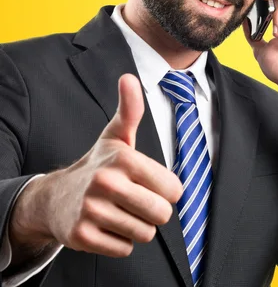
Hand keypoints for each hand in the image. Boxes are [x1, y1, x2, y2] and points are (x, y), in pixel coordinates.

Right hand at [9, 74, 182, 262]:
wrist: (56, 197)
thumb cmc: (99, 164)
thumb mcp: (116, 135)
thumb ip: (130, 109)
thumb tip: (128, 77)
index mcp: (123, 159)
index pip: (173, 189)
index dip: (168, 191)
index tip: (154, 185)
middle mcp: (106, 184)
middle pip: (160, 214)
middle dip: (155, 211)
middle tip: (140, 202)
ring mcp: (92, 212)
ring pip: (144, 234)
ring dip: (139, 227)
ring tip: (123, 212)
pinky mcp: (82, 237)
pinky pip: (124, 248)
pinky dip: (121, 241)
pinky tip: (109, 225)